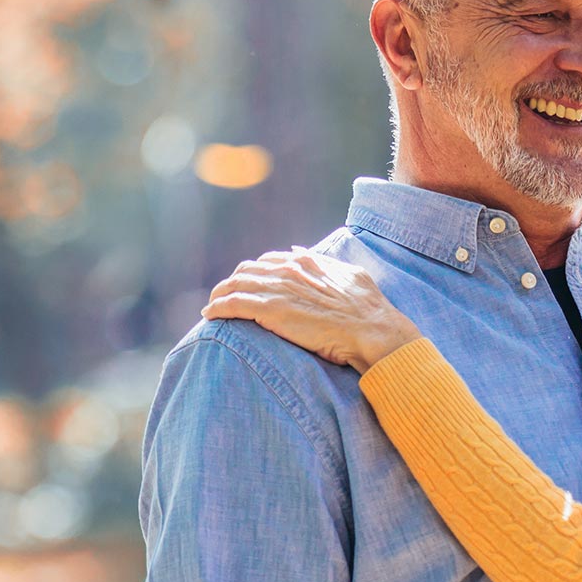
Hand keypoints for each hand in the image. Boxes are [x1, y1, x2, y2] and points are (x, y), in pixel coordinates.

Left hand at [204, 248, 422, 372]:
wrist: (372, 330)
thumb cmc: (368, 310)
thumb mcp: (350, 275)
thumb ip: (324, 263)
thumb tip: (299, 251)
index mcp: (307, 261)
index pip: (269, 260)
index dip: (255, 272)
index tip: (249, 284)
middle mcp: (289, 269)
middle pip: (247, 270)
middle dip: (233, 281)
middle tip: (226, 296)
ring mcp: (278, 289)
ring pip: (235, 284)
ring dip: (220, 294)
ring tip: (212, 305)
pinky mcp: (270, 311)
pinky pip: (232, 304)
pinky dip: (217, 307)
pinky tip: (209, 315)